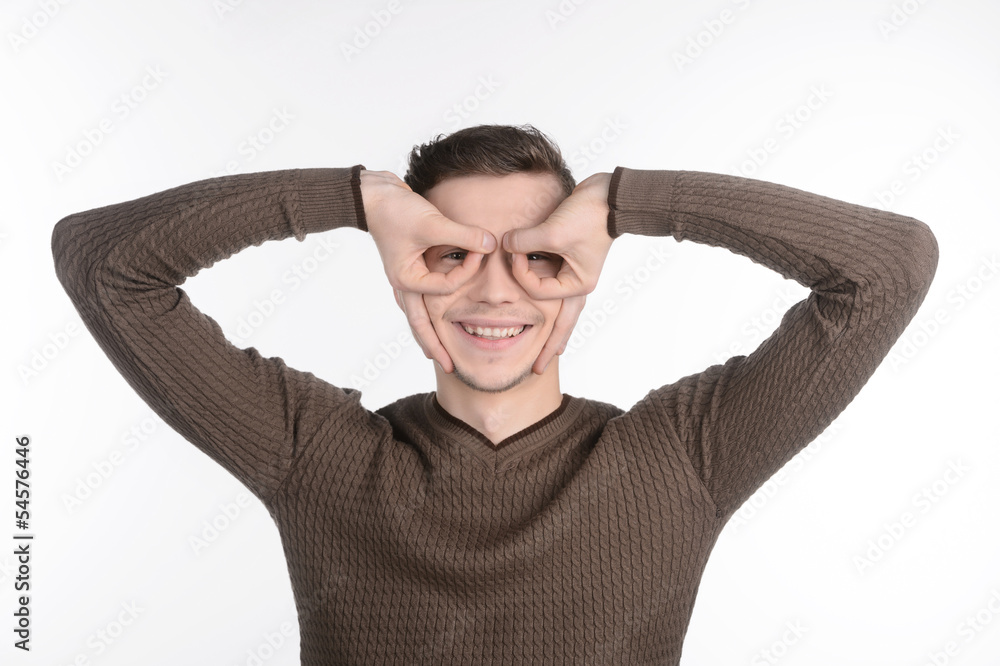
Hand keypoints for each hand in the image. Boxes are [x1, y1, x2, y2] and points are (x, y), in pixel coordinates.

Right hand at [361, 170, 496, 372]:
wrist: (372, 193)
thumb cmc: (396, 210)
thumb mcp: (432, 223)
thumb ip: (463, 236)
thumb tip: (491, 244)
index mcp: (406, 280)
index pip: (445, 288)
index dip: (466, 272)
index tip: (482, 251)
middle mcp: (404, 283)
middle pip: (420, 323)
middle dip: (435, 345)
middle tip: (450, 367)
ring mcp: (405, 276)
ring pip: (419, 312)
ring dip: (430, 331)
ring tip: (439, 352)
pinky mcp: (410, 265)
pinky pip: (422, 294)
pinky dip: (429, 307)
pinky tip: (436, 317)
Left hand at [502, 172, 614, 372]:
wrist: (610, 196)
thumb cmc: (588, 216)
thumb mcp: (553, 230)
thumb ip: (525, 242)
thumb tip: (504, 245)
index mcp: (577, 284)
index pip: (539, 291)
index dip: (521, 274)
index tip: (513, 250)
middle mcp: (577, 283)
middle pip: (561, 323)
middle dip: (548, 346)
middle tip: (537, 370)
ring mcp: (575, 274)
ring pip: (561, 310)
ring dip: (552, 329)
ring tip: (549, 353)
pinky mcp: (571, 262)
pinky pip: (556, 287)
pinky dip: (548, 297)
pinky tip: (545, 312)